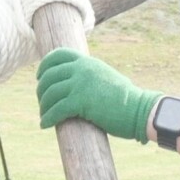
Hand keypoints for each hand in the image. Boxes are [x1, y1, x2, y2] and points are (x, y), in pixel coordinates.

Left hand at [36, 48, 160, 144]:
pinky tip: (45, 125)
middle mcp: (81, 69)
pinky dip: (48, 118)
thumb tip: (76, 84)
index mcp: (87, 62)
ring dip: (44, 107)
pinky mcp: (81, 101)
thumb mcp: (105, 78)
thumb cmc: (125, 99)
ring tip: (44, 116)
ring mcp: (80, 84)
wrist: (139, 109)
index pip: (58, 55)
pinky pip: (56, 110)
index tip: (40, 77)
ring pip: (50, 94)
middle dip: (42, 91)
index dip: (44, 66)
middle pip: (49, 76)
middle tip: (42, 103)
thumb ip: (90, 76)